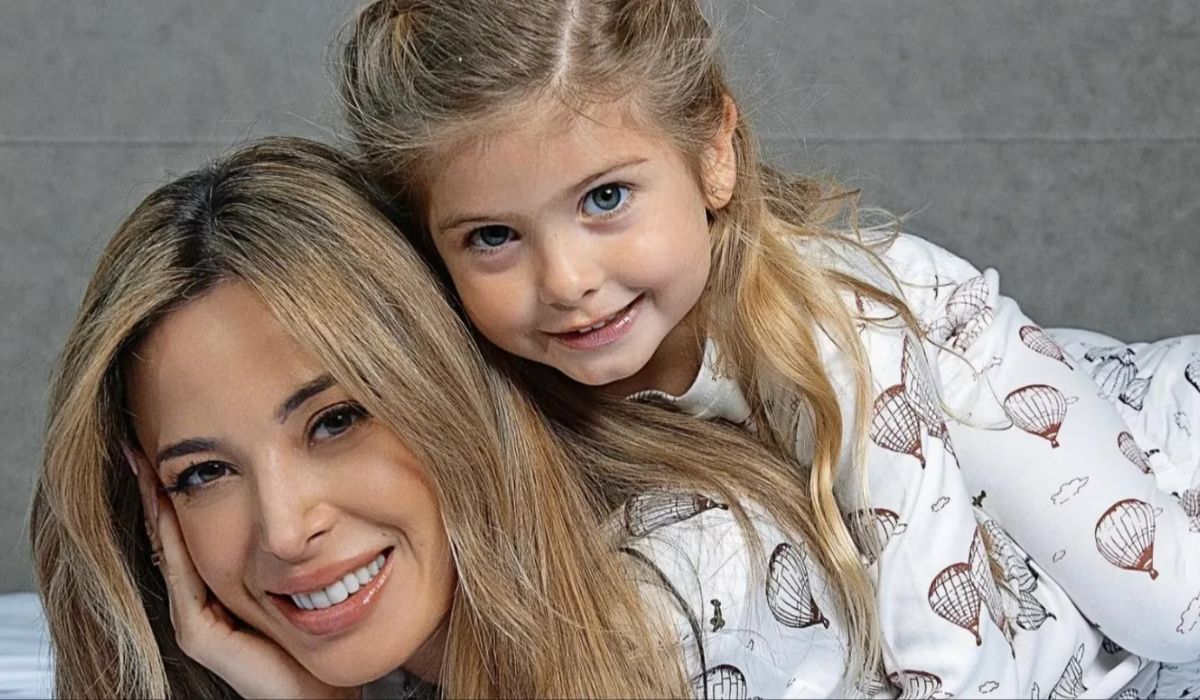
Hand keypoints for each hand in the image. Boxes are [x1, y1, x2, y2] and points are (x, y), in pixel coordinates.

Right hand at [127, 447, 358, 698]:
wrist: (323, 691)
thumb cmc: (324, 635)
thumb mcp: (311, 576)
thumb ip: (301, 545)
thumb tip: (310, 494)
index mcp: (225, 584)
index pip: (195, 526)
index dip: (183, 486)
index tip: (170, 442)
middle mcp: (203, 599)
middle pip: (173, 532)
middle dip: (158, 488)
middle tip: (139, 441)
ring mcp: (197, 617)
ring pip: (170, 549)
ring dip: (155, 505)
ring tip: (143, 462)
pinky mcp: (201, 635)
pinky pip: (183, 578)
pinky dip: (172, 542)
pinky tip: (167, 508)